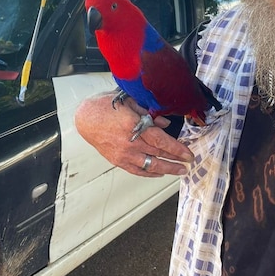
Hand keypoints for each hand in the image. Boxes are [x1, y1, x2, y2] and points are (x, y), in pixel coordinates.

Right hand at [74, 93, 193, 176]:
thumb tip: (165, 124)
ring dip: (167, 169)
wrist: (85, 119)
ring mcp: (124, 154)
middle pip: (159, 155)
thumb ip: (149, 113)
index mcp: (134, 126)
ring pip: (150, 166)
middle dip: (176, 160)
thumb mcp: (130, 102)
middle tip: (188, 163)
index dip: (177, 149)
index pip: (162, 141)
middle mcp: (130, 143)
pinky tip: (159, 173)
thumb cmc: (105, 107)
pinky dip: (150, 173)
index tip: (188, 154)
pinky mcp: (118, 161)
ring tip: (179, 171)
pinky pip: (137, 171)